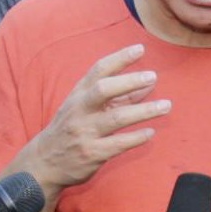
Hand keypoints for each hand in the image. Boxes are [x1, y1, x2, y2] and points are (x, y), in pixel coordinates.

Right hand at [19, 45, 167, 197]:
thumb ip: (119, 96)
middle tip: (153, 76)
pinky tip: (150, 132)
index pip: (98, 70)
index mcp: (79, 94)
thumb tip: (150, 83)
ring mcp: (85, 132)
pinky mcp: (92, 153)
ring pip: (116, 118)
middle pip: (104, 90)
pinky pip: (118, 144)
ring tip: (166, 106)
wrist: (45, 162)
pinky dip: (136, 137)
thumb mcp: (88, 107)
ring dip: (144, 111)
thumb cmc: (72, 128)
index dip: (119, 58)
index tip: (140, 49)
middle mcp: (80, 110)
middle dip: (129, 81)